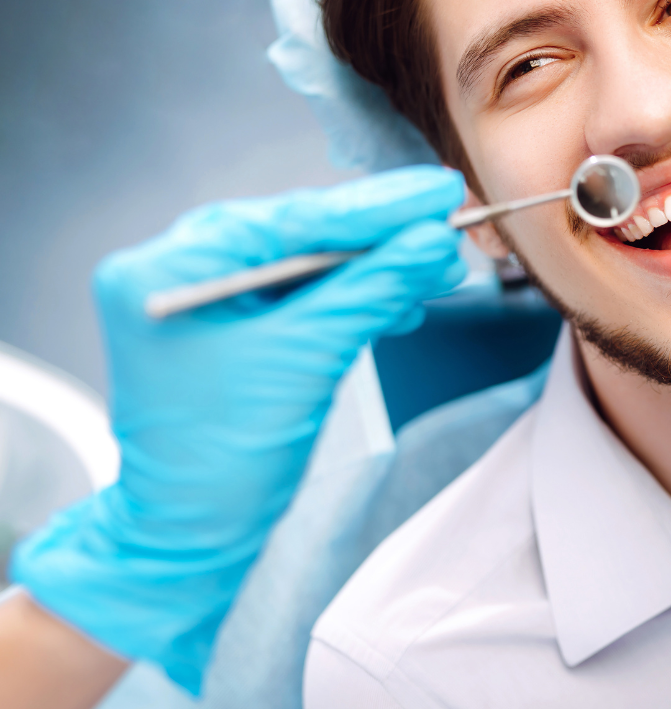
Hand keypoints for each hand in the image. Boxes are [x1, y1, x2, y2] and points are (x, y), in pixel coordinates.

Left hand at [10, 166, 466, 694]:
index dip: (375, 206)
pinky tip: (401, 296)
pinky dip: (352, 295)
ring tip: (436, 268)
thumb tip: (429, 241)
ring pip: (307, 260)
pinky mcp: (229, 322)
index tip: (436, 191)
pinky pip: (300, 291)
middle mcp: (176, 269)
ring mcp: (202, 295)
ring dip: (375, 267)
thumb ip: (371, 289)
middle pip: (299, 231)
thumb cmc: (221, 461)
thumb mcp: (307, 359)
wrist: (193, 535)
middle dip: (379, 235)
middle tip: (446, 220)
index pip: (290, 218)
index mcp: (168, 269)